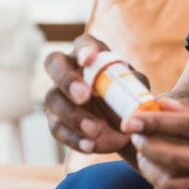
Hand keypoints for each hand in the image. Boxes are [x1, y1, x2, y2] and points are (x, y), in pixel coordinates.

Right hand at [43, 34, 147, 154]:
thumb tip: (135, 96)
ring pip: (53, 99)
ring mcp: (58, 94)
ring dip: (73, 116)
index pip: (83, 43)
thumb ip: (135, 86)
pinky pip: (57, 128)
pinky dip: (73, 138)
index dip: (84, 49)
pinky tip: (89, 145)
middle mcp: (68, 69)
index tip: (90, 59)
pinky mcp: (55, 119)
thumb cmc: (127, 94)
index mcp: (90, 54)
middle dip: (67, 80)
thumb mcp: (136, 87)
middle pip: (54, 64)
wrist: (119, 122)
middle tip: (84, 96)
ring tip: (95, 130)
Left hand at [123, 92, 188, 188]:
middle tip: (136, 135)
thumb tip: (156, 105)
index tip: (130, 119)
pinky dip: (159, 184)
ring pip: (172, 184)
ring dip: (150, 168)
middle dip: (148, 146)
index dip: (155, 123)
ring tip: (145, 152)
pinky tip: (158, 169)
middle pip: (177, 159)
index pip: (187, 127)